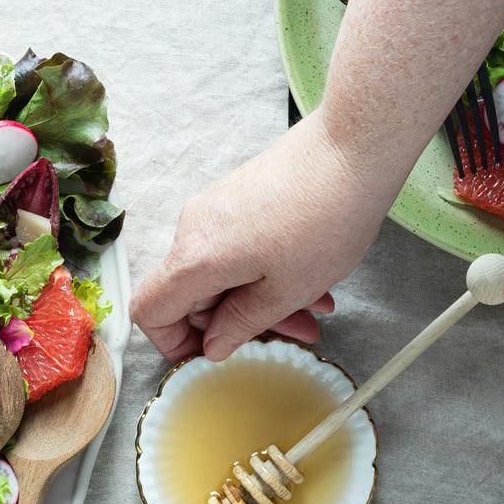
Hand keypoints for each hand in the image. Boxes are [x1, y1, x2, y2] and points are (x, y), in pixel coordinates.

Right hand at [132, 110, 397, 361]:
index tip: (213, 355)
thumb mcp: (286, 290)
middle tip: (289, 337)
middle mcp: (193, 229)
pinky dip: (265, 271)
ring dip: (261, 299)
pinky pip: (236, 249)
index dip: (173, 343)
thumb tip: (213, 346)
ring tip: (313, 310)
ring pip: (221, 273)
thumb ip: (241, 324)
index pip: (150, 310)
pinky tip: (311, 280)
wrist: (353, 148)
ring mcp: (214, 209)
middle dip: (237, 323)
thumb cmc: (325, 217)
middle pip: (192, 294)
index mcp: (195, 258)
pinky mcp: (236, 197)